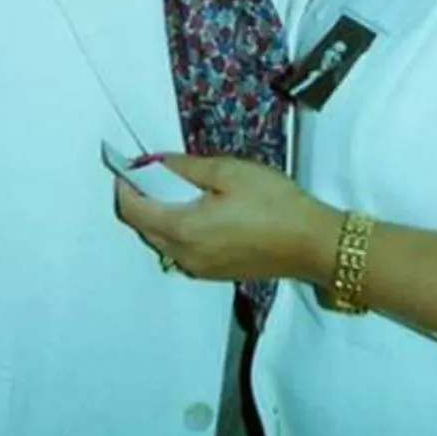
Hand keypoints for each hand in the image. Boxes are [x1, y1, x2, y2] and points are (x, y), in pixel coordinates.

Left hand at [115, 154, 341, 283]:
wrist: (312, 244)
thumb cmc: (274, 203)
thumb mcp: (230, 172)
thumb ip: (186, 167)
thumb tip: (156, 162)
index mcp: (183, 228)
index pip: (133, 211)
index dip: (124, 186)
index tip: (127, 165)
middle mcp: (183, 255)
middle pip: (143, 228)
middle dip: (139, 201)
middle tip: (151, 173)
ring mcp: (198, 269)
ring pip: (161, 242)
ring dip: (158, 217)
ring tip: (175, 190)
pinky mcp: (214, 274)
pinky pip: (181, 251)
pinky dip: (176, 230)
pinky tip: (196, 213)